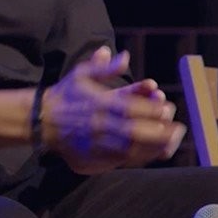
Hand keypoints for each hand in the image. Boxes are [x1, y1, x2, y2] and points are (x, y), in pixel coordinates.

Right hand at [43, 47, 185, 173]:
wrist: (40, 121)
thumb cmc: (65, 95)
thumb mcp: (82, 75)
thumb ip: (105, 67)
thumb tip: (124, 56)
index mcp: (98, 103)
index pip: (129, 107)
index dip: (150, 109)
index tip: (166, 108)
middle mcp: (98, 125)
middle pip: (133, 131)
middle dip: (157, 132)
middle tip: (177, 129)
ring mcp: (96, 143)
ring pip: (129, 149)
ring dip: (152, 146)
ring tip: (170, 142)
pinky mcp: (93, 157)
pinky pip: (120, 160)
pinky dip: (138, 157)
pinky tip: (152, 152)